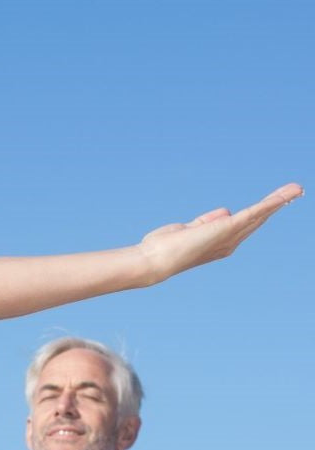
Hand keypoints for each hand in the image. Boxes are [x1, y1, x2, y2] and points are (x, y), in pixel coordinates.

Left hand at [137, 183, 302, 284]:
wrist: (154, 260)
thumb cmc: (164, 247)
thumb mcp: (188, 229)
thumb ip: (207, 221)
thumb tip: (226, 211)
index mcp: (219, 243)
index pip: (243, 225)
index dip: (259, 212)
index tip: (274, 200)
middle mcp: (229, 243)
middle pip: (256, 219)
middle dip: (275, 205)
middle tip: (295, 191)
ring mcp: (230, 236)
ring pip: (259, 215)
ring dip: (279, 200)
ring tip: (296, 189)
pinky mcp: (228, 228)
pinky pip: (255, 212)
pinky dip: (272, 202)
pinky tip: (286, 194)